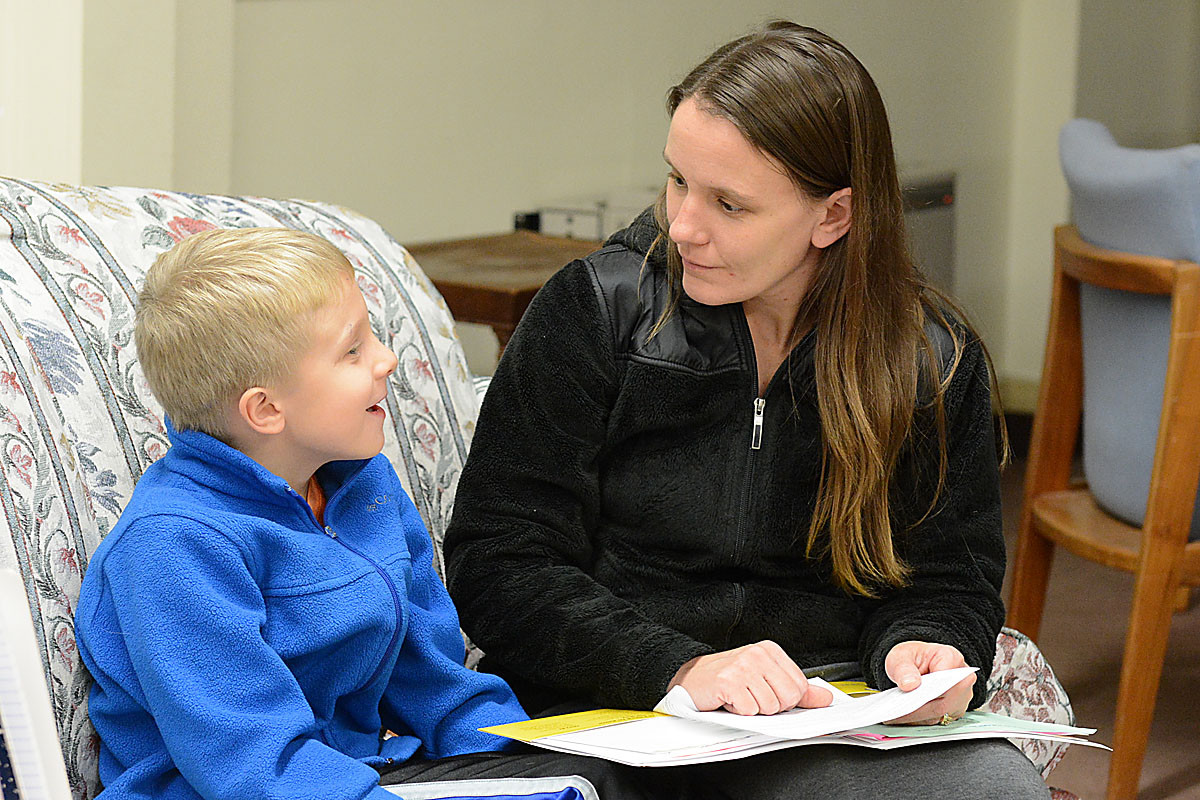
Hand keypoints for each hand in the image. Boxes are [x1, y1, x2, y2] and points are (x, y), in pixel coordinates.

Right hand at [668, 640, 832, 715]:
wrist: (692, 679)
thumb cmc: (727, 679)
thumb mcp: (765, 680)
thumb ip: (798, 690)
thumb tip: (824, 698)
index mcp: (770, 650)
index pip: (800, 686)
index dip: (785, 699)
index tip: (767, 693)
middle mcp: (758, 654)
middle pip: (788, 698)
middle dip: (772, 706)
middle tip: (752, 697)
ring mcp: (743, 666)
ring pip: (770, 707)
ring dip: (753, 709)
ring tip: (739, 697)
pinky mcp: (729, 681)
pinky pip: (750, 711)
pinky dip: (739, 712)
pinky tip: (729, 700)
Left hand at [883, 640, 974, 724]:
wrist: (916, 663)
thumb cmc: (912, 657)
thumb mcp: (901, 656)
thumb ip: (904, 669)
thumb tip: (910, 684)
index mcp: (951, 658)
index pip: (943, 679)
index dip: (926, 692)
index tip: (908, 700)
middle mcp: (962, 678)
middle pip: (942, 700)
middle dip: (917, 709)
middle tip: (895, 713)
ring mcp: (961, 696)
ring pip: (940, 712)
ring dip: (917, 717)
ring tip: (895, 717)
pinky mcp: (955, 710)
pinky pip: (938, 718)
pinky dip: (920, 720)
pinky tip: (903, 718)